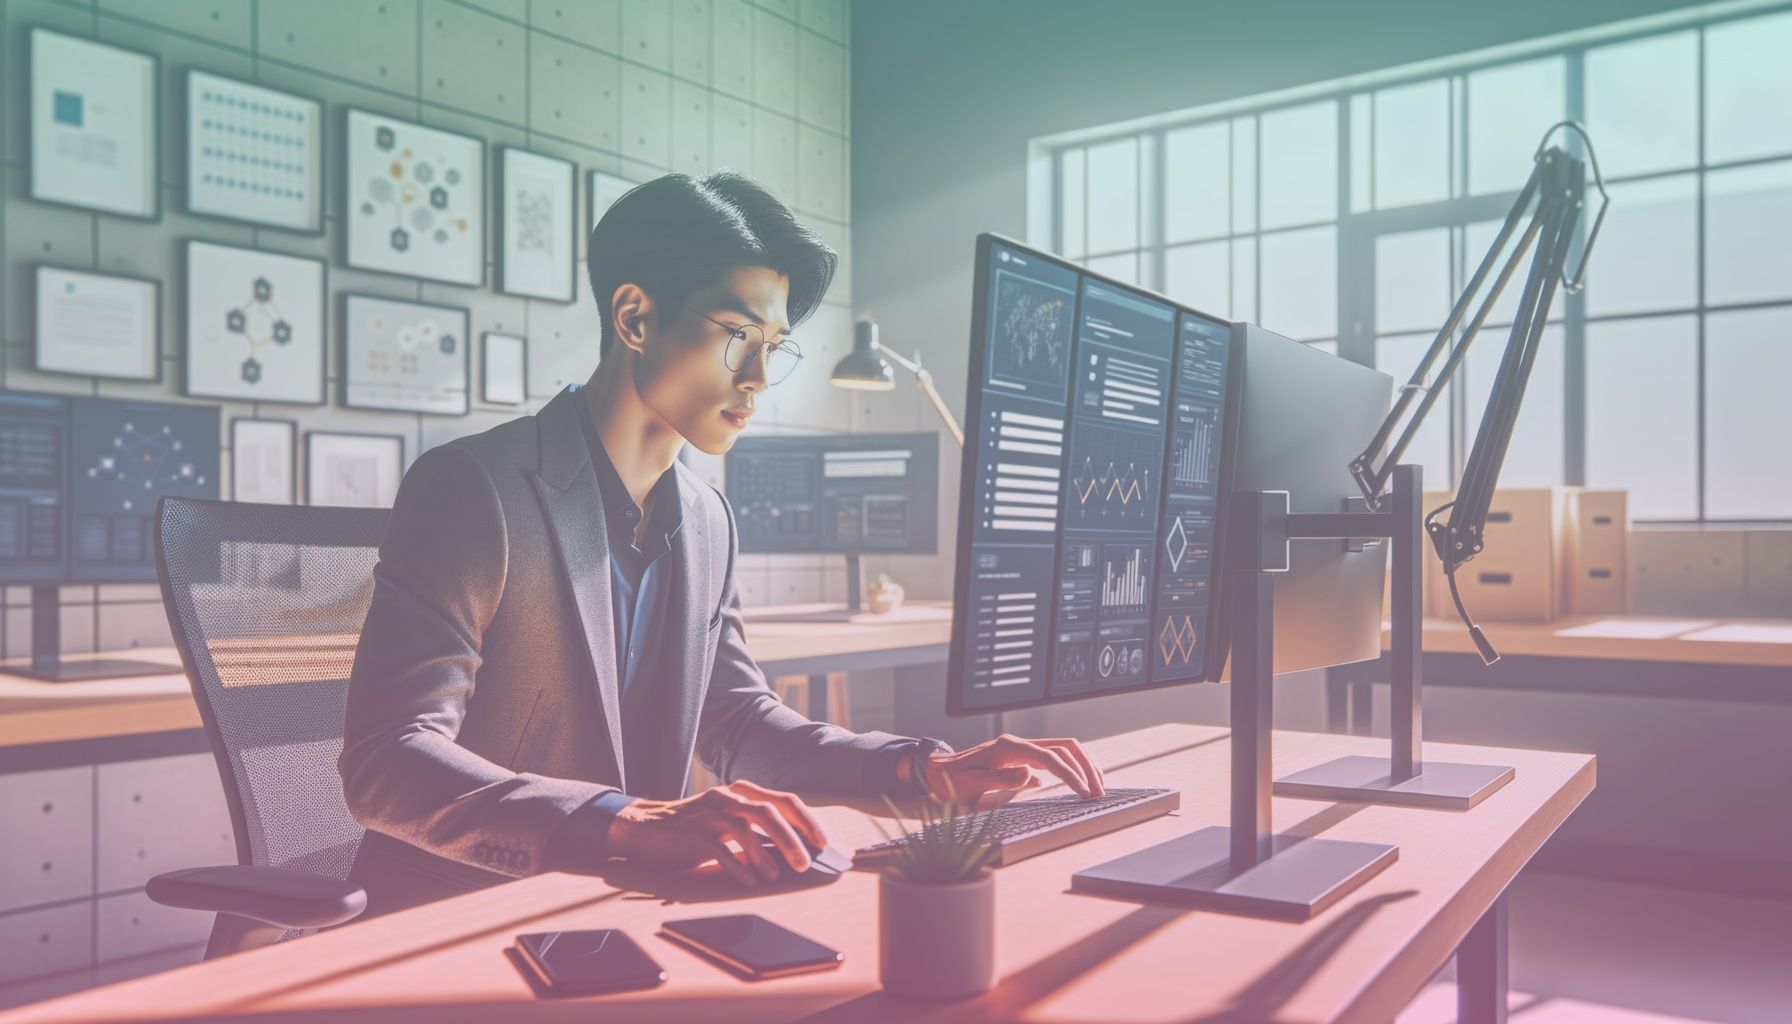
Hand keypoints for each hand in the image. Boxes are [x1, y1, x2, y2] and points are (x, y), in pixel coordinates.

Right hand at [604, 780, 826, 886]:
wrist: (644, 828)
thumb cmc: (693, 830)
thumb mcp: (726, 823)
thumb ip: (755, 829)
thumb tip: (792, 850)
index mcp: (740, 793)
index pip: (782, 800)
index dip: (806, 820)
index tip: (822, 842)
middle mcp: (727, 798)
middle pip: (767, 811)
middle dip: (791, 838)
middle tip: (804, 863)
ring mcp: (708, 813)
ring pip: (745, 828)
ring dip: (764, 855)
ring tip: (774, 875)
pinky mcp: (691, 832)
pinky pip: (719, 848)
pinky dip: (737, 866)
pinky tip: (747, 881)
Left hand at [917, 734, 1105, 803]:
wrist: (939, 772)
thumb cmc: (952, 781)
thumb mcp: (971, 784)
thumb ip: (1000, 779)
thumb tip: (1031, 775)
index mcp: (1009, 747)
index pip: (1050, 756)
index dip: (1070, 774)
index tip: (1084, 792)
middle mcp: (1019, 743)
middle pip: (1064, 747)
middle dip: (1085, 767)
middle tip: (1098, 792)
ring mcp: (1022, 748)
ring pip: (1063, 749)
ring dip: (1082, 766)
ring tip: (1095, 788)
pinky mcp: (1023, 757)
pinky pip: (1054, 757)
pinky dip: (1071, 768)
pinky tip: (1079, 784)